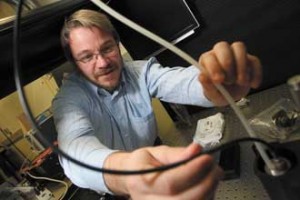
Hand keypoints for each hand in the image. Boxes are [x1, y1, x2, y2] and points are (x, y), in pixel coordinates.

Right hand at [104, 143, 222, 199]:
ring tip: (211, 175)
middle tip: (215, 168)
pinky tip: (205, 186)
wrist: (131, 178)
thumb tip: (196, 150)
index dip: (192, 171)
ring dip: (209, 191)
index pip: (171, 183)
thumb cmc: (143, 164)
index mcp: (142, 182)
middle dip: (207, 183)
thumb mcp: (155, 152)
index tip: (206, 158)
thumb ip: (176, 154)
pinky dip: (205, 197)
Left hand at [198, 41, 261, 105]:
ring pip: (239, 48)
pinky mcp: (249, 60)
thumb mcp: (211, 93)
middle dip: (227, 62)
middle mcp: (220, 54)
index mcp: (207, 61)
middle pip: (223, 46)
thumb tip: (202, 76)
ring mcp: (235, 55)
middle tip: (229, 79)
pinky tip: (252, 84)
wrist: (230, 96)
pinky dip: (255, 73)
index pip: (209, 57)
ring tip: (241, 82)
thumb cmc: (218, 92)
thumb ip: (206, 86)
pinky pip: (254, 60)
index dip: (214, 67)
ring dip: (241, 66)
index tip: (218, 80)